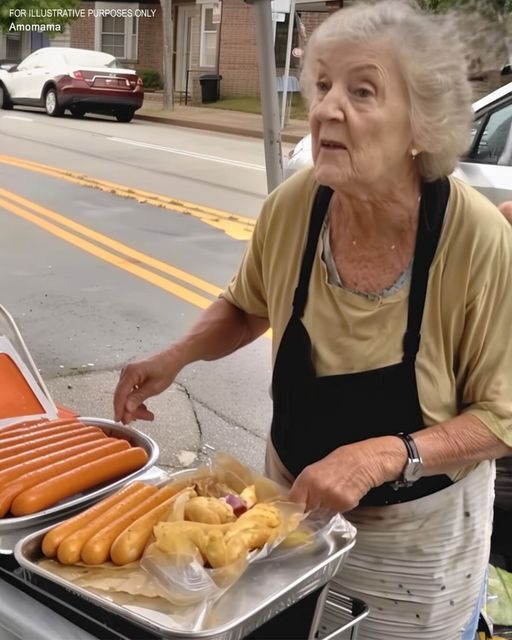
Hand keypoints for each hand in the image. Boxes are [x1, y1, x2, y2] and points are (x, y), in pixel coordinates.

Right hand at [113, 349, 181, 423]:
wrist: (174, 357)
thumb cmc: (167, 368)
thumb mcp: (155, 387)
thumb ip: (139, 397)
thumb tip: (126, 408)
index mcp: (131, 372)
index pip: (120, 394)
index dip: (119, 409)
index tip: (120, 420)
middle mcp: (126, 371)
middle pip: (123, 395)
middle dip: (132, 410)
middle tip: (144, 419)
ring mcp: (129, 373)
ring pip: (127, 395)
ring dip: (135, 406)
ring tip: (148, 415)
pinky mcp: (133, 375)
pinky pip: (130, 391)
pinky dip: (136, 400)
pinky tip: (144, 407)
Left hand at [288, 438, 405, 512]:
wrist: (363, 461)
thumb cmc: (339, 463)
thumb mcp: (316, 470)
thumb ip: (305, 487)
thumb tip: (296, 504)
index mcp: (307, 478)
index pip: (293, 502)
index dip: (293, 510)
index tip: (294, 515)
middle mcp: (317, 488)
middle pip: (307, 511)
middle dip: (311, 510)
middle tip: (320, 500)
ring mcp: (331, 497)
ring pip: (322, 514)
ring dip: (326, 510)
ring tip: (334, 494)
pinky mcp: (344, 504)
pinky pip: (336, 512)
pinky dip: (339, 508)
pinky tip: (343, 495)